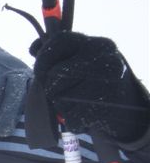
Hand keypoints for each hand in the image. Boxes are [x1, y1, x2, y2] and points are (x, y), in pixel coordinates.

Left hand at [33, 32, 149, 142]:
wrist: (130, 109)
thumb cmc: (97, 84)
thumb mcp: (83, 62)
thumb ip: (58, 54)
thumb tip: (33, 48)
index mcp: (96, 44)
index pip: (59, 41)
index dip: (43, 57)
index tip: (40, 71)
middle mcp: (105, 59)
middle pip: (54, 74)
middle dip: (51, 89)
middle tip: (64, 93)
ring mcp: (107, 83)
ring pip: (60, 98)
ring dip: (63, 107)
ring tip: (79, 103)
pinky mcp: (106, 107)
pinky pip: (71, 117)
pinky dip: (74, 121)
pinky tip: (87, 116)